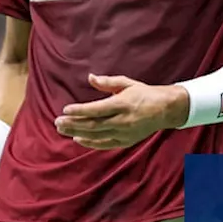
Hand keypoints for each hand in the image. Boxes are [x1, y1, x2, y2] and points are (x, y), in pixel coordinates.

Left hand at [55, 74, 190, 149]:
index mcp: (122, 104)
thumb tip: (90, 77)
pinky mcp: (126, 141)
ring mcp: (124, 133)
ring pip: (96, 135)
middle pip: (93, 124)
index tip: (65, 110)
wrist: (165, 110)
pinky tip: (78, 139)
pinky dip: (90, 143)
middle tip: (57, 122)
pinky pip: (105, 144)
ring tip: (62, 129)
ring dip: (77, 132)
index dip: (80, 111)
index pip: (96, 109)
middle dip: (73, 123)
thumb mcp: (127, 83)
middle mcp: (122, 120)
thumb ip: (107, 82)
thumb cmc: (144, 93)